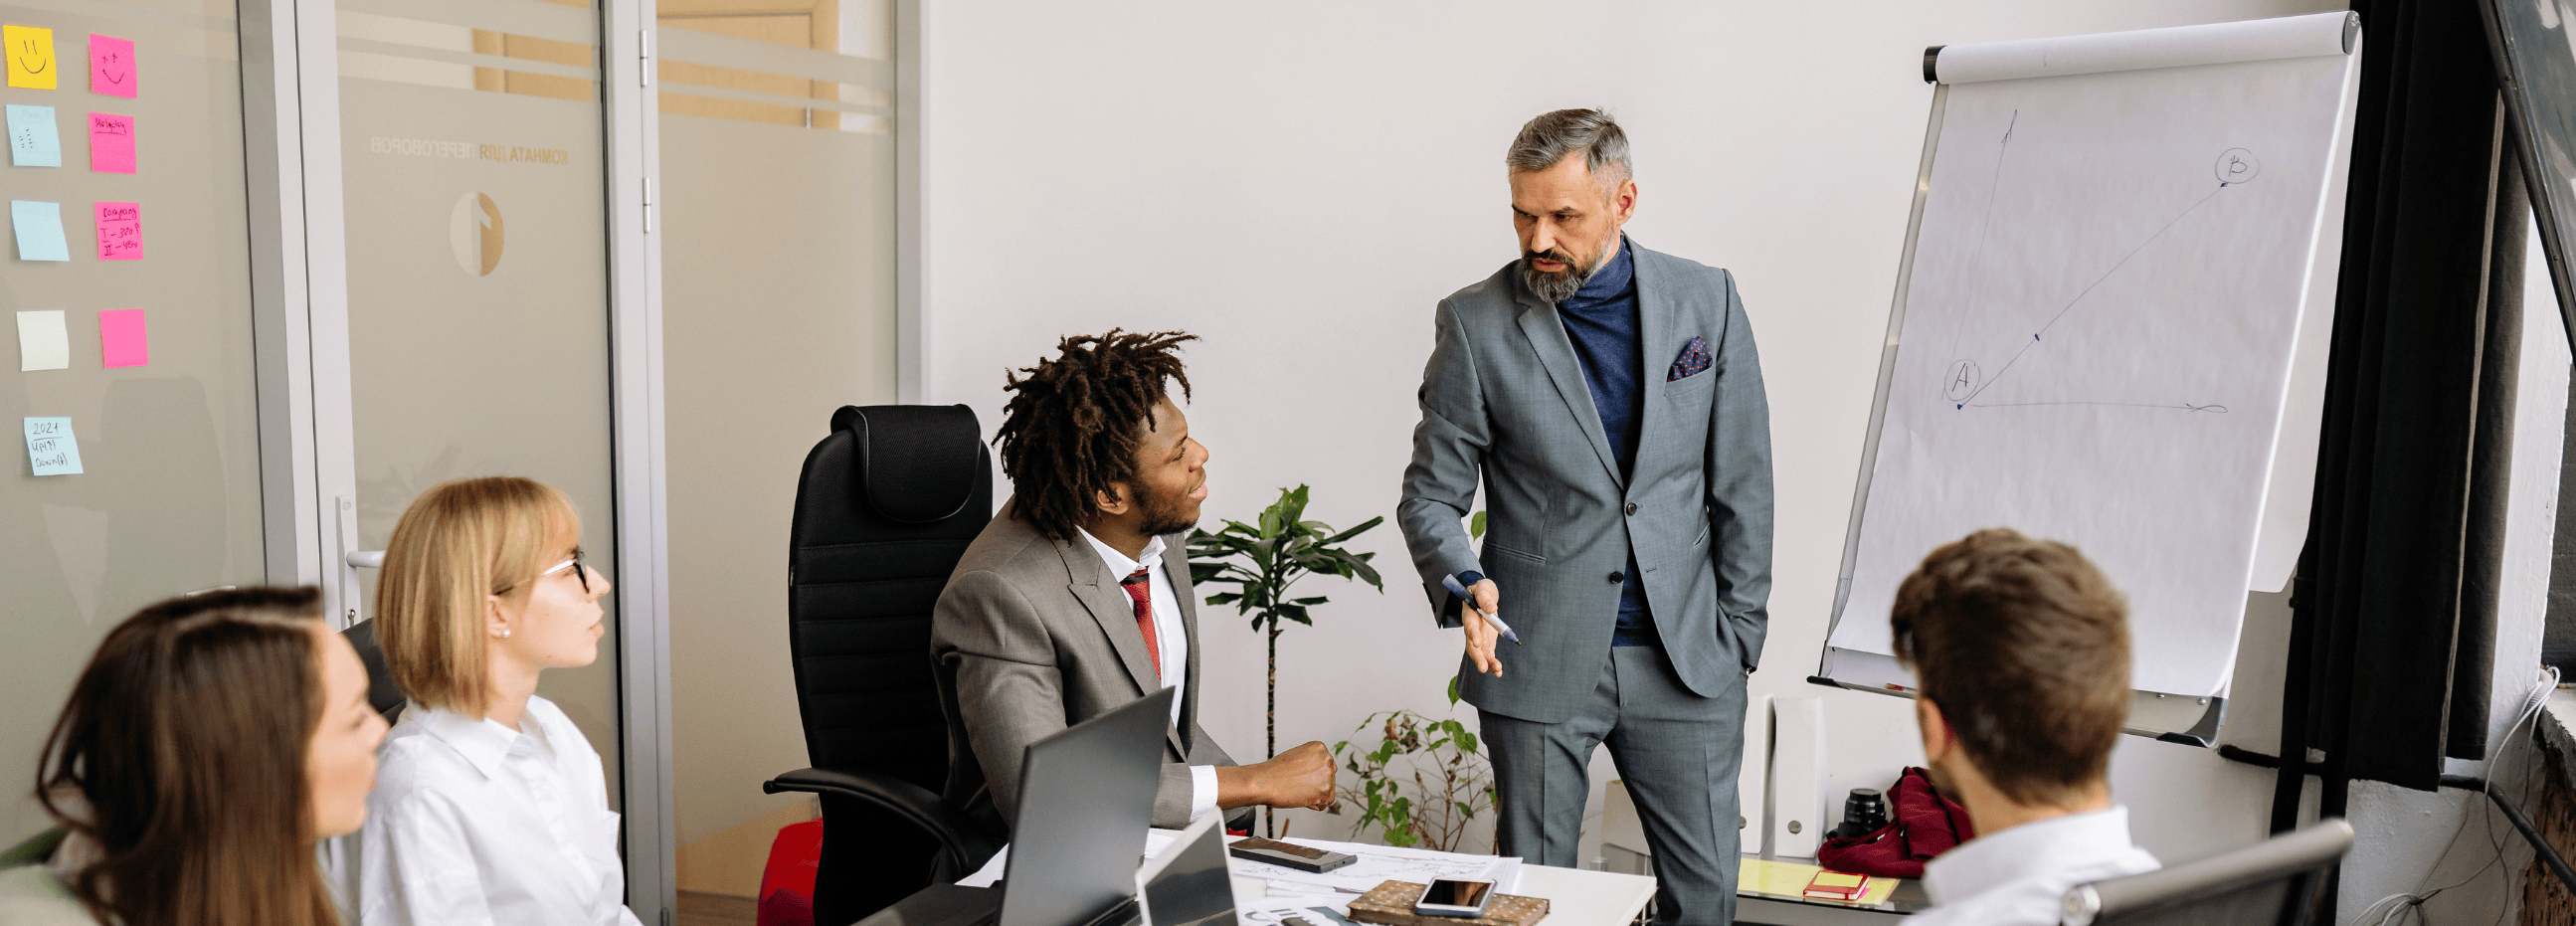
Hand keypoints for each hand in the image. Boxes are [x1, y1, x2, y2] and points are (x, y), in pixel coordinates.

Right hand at [1216, 741, 1336, 809]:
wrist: (1264, 781)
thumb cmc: (1275, 771)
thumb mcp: (1297, 757)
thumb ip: (1312, 763)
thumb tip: (1321, 776)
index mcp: (1320, 747)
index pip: (1326, 767)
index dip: (1311, 775)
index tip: (1299, 775)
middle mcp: (1327, 759)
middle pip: (1330, 779)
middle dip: (1316, 785)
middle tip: (1298, 784)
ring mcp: (1327, 775)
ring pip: (1328, 792)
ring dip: (1314, 796)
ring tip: (1298, 790)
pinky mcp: (1325, 791)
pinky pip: (1324, 804)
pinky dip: (1313, 805)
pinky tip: (1301, 797)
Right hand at [1460, 579, 1501, 677]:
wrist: (1483, 595)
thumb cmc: (1480, 590)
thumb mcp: (1482, 588)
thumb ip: (1484, 596)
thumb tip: (1491, 608)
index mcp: (1469, 615)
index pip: (1470, 626)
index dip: (1473, 634)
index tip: (1477, 643)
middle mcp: (1473, 629)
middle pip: (1473, 646)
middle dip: (1478, 657)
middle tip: (1483, 668)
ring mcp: (1480, 636)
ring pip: (1481, 653)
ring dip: (1488, 663)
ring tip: (1497, 671)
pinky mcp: (1487, 641)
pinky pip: (1489, 654)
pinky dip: (1493, 662)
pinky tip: (1498, 671)